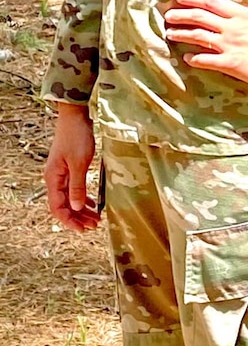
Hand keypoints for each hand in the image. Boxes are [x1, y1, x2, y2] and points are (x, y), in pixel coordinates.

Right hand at [44, 103, 100, 231]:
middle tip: (94, 225)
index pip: (58, 208)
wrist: (75, 116)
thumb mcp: (79, 163)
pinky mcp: (69, 167)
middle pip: (64, 205)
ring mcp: (61, 172)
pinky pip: (74, 188)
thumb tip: (77, 207)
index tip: (83, 229)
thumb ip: (77, 186)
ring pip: (70, 197)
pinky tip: (92, 202)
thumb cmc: (76, 137)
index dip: (70, 221)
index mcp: (53, 179)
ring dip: (82, 208)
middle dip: (78, 217)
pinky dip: (83, 196)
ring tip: (95, 218)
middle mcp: (55, 178)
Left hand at [164, 0, 247, 90]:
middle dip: (182, 14)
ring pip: (199, 37)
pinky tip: (186, 59)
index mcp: (243, 14)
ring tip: (169, 33)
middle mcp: (232, 27)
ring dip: (182, 34)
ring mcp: (229, 45)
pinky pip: (207, 60)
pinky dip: (195, 59)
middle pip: (200, 17)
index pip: (213, 1)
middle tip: (168, 14)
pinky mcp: (230, 63)